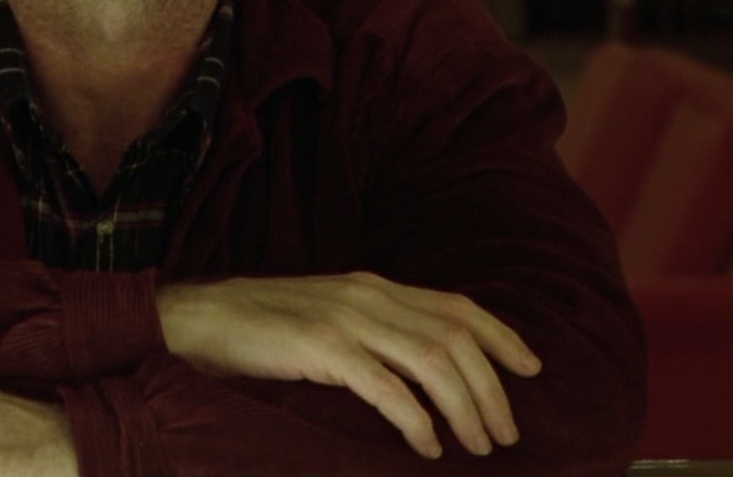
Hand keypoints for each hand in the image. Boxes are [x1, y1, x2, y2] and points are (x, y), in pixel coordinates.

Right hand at [157, 272, 540, 459]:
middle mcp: (368, 295)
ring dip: (465, 407)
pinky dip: (416, 419)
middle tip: (505, 434)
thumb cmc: (262, 328)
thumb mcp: (329, 316)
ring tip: (477, 446)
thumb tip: (425, 367)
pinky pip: (385, 387)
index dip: (502, 335)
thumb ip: (374, 329)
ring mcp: (345, 319)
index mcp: (373, 285)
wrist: (199, 319)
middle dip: (492, 388)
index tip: (532, 369)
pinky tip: (427, 445)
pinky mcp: (321, 348)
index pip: (456, 305)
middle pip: (455, 337)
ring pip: (432, 360)